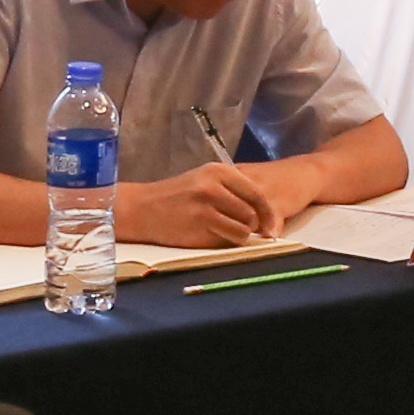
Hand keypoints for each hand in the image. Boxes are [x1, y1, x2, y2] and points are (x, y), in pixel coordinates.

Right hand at [119, 162, 280, 242]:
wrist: (143, 208)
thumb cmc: (179, 195)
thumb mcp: (205, 181)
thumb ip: (233, 191)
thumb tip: (264, 213)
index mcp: (219, 172)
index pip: (257, 194)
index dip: (268, 212)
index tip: (270, 224)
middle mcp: (213, 188)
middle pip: (252, 214)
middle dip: (252, 226)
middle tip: (244, 229)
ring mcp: (205, 209)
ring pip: (243, 230)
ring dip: (239, 235)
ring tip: (225, 231)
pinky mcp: (197, 229)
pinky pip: (226, 240)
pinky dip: (225, 242)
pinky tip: (213, 236)